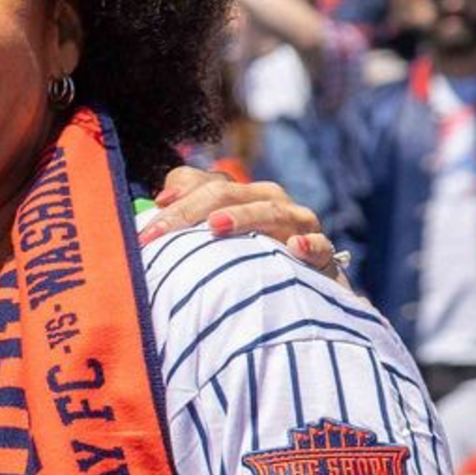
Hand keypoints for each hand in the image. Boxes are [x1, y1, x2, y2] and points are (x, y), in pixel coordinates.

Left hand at [146, 162, 339, 280]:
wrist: (303, 291)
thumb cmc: (249, 264)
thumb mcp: (215, 244)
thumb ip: (186, 223)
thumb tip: (156, 209)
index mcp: (241, 196)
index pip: (206, 183)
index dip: (178, 192)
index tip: (153, 215)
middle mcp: (269, 202)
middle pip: (227, 194)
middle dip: (189, 211)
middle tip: (158, 233)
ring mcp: (298, 224)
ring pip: (270, 211)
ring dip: (243, 216)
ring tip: (215, 225)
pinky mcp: (322, 254)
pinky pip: (319, 246)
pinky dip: (308, 245)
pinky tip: (294, 247)